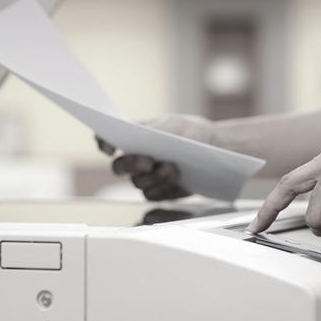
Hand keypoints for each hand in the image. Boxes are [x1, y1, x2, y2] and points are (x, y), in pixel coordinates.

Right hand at [95, 114, 216, 200]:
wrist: (216, 149)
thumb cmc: (193, 131)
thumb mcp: (177, 125)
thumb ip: (160, 131)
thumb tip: (147, 135)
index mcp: (134, 136)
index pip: (108, 139)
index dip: (104, 143)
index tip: (110, 148)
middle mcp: (136, 158)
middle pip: (119, 167)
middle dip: (131, 164)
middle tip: (147, 162)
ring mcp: (147, 177)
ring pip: (138, 183)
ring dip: (154, 177)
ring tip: (172, 168)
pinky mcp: (160, 192)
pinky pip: (154, 196)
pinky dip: (166, 189)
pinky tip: (179, 181)